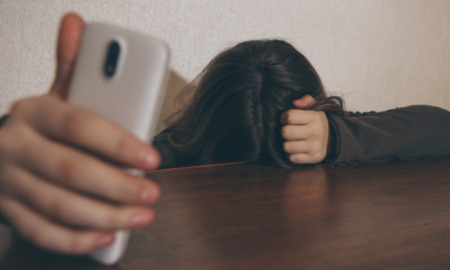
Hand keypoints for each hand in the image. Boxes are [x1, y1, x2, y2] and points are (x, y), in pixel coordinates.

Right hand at [0, 13, 160, 253]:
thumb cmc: (39, 126)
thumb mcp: (54, 93)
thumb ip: (72, 66)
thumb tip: (76, 23)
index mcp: (34, 113)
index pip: (79, 125)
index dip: (118, 143)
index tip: (152, 158)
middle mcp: (17, 147)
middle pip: (72, 170)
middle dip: (118, 186)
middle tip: (152, 192)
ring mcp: (11, 183)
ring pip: (60, 206)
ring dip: (107, 215)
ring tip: (142, 216)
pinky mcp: (11, 211)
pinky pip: (41, 232)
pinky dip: (76, 239)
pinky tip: (107, 236)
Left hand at [280, 95, 329, 163]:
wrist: (332, 138)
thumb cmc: (316, 122)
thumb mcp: (314, 107)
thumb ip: (305, 100)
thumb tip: (295, 103)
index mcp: (315, 117)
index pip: (289, 116)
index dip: (284, 117)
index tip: (286, 120)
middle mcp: (316, 132)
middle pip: (285, 132)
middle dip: (284, 131)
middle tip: (289, 131)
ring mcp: (315, 146)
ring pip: (286, 146)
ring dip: (287, 144)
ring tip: (293, 140)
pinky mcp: (313, 158)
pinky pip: (292, 158)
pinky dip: (291, 154)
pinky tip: (296, 149)